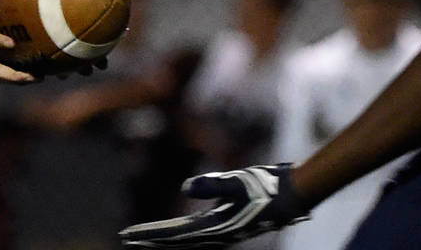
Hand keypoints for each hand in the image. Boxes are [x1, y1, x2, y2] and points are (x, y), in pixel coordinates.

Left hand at [118, 164, 309, 247]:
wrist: (295, 194)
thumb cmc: (268, 186)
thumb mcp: (239, 180)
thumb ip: (212, 184)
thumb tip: (184, 187)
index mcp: (217, 226)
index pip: (174, 233)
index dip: (149, 234)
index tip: (128, 236)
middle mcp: (217, 234)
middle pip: (176, 241)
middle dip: (150, 240)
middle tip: (125, 239)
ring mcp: (224, 232)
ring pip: (185, 240)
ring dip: (163, 239)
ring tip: (143, 239)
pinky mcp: (229, 226)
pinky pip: (197, 234)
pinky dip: (180, 235)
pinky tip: (174, 233)